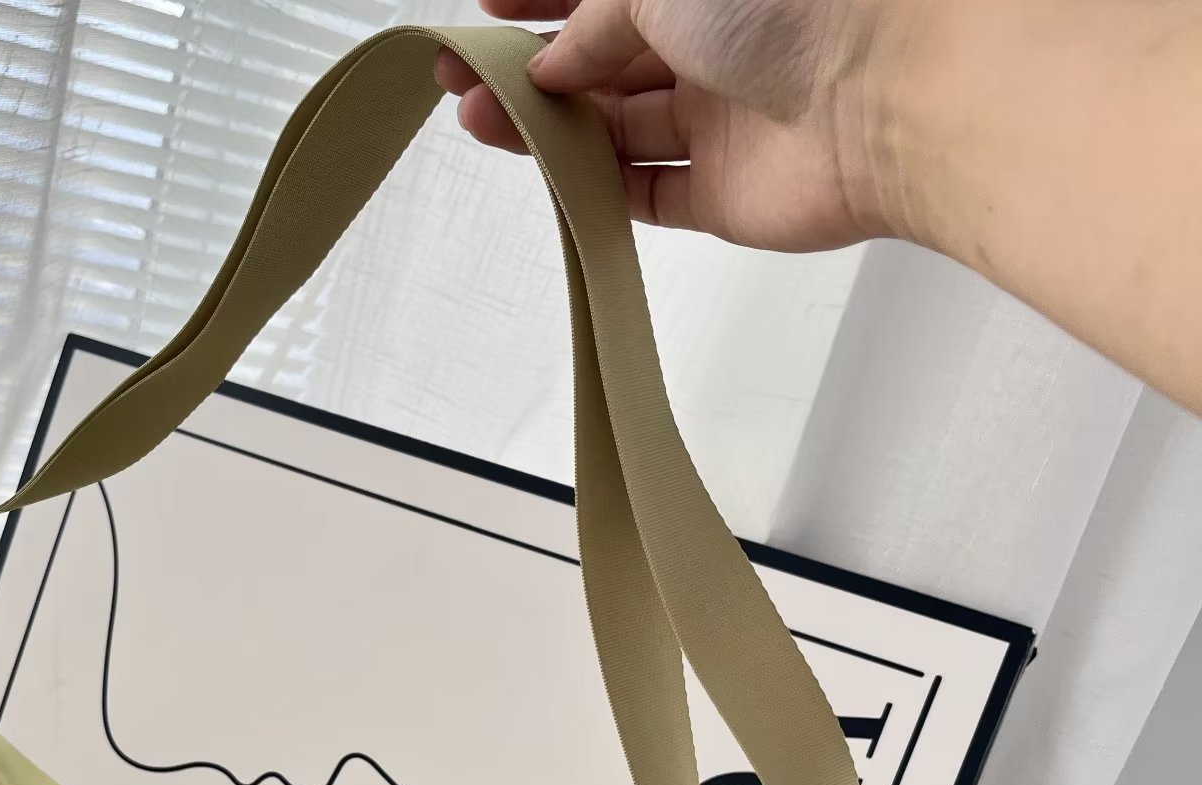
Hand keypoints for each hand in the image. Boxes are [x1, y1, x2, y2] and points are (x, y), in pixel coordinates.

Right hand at [435, 0, 924, 251]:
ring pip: (612, 125)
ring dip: (544, 126)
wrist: (890, 93)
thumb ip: (595, 18)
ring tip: (479, 122)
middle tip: (464, 76)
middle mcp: (714, 40)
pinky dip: (594, 190)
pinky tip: (549, 177)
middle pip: (600, 57)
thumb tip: (556, 62)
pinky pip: (646, 194)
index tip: (483, 7)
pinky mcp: (724, 191)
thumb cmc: (800, 1)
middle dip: (526, 64)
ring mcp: (719, 116)